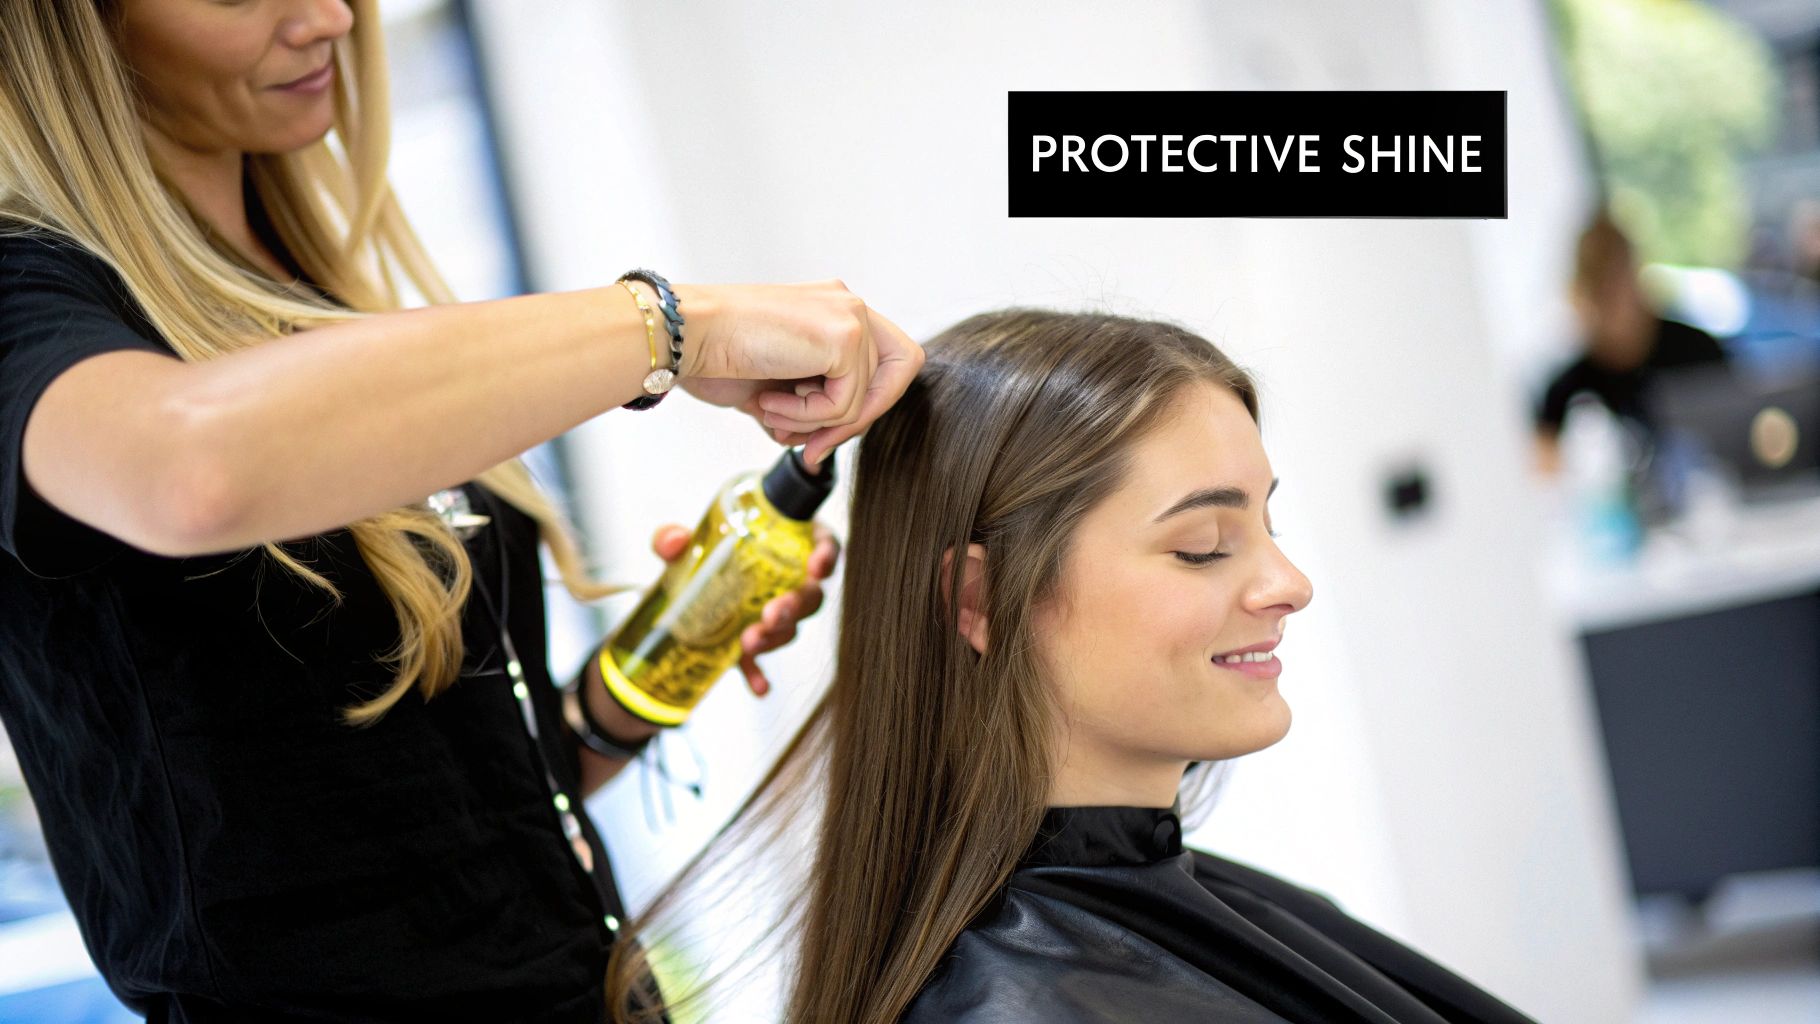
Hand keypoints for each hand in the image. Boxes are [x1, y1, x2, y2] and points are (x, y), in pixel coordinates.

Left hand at [649, 521, 839, 695]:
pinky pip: (761, 662)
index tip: (817, 567)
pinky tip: (758, 687)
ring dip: (775, 638)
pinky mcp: (753, 645)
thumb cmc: (690, 560)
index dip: (827, 554)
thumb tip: (673, 543)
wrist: (672, 600)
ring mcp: (772, 616)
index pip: (819, 543)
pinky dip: (760, 674)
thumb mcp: (678, 544)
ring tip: (749, 641)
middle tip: (772, 613)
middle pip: (810, 594)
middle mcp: (785, 581)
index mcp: (780, 545)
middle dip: (796, 606)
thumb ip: (671, 538)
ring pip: (790, 629)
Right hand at [671, 279, 922, 466]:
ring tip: (770, 413)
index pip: (883, 363)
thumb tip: (822, 447)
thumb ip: (809, 405)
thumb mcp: (775, 385)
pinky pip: (844, 405)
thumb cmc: (716, 356)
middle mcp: (848, 305)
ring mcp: (850, 316)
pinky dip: (804, 417)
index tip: (818, 437)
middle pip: (897, 375)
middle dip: (855, 421)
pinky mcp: (845, 336)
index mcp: (834, 310)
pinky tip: (768, 402)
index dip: (863, 405)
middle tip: (812, 447)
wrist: (686, 336)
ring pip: (863, 400)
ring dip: (814, 423)